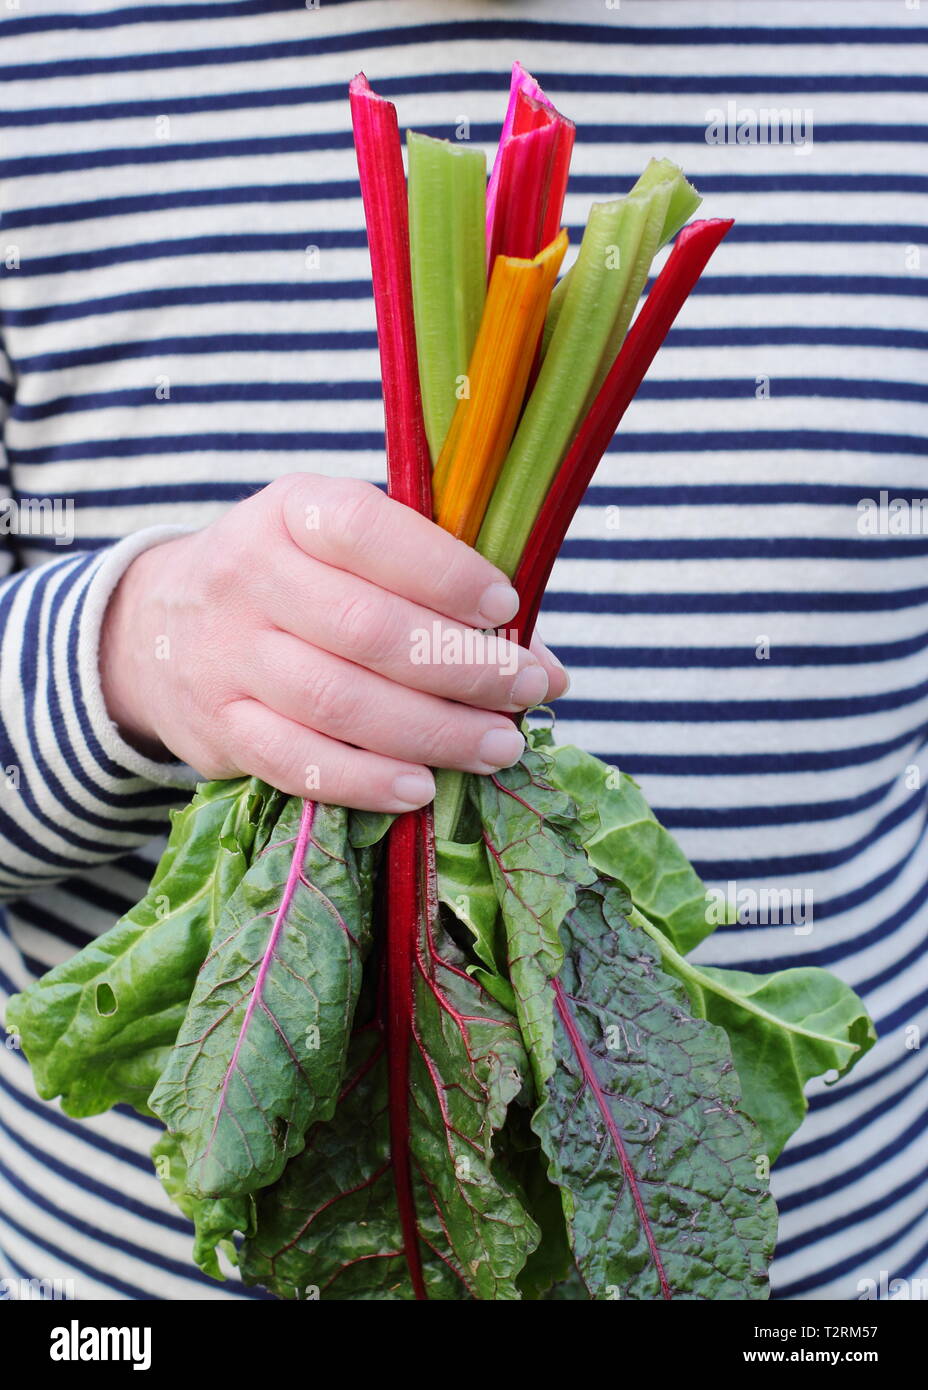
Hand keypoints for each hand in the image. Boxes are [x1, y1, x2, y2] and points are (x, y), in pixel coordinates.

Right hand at [100, 474, 568, 811]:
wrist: (158, 625)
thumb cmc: (292, 582)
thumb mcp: (344, 551)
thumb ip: (435, 589)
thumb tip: (545, 663)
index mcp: (291, 511)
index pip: (367, 532)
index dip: (443, 572)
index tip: (508, 610)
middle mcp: (248, 575)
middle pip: (364, 628)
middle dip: (460, 666)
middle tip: (525, 691)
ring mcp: (226, 655)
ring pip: (336, 701)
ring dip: (431, 731)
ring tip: (498, 747)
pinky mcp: (218, 726)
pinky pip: (294, 760)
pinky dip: (364, 781)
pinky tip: (421, 788)